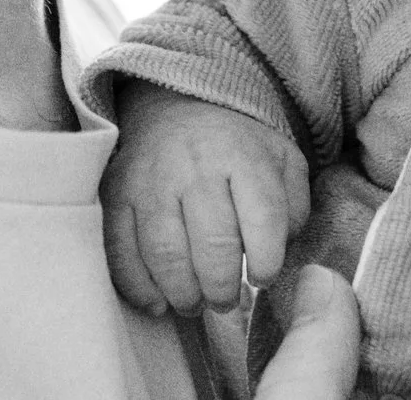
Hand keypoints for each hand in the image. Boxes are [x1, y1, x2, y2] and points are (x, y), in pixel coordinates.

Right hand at [103, 85, 309, 314]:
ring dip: (183, 292)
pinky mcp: (116, 194)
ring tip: (195, 304)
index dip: (268, 262)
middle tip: (225, 302)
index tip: (263, 278)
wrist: (175, 106)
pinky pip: (120, 250)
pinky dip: (139, 286)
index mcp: (244, 155)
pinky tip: (157, 301)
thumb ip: (294, 204)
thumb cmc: (235, 147)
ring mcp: (151, 181)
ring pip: (165, 253)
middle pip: (213, 243)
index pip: (264, 217)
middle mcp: (195, 167)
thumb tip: (284, 250)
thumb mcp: (280, 159)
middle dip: (223, 287)